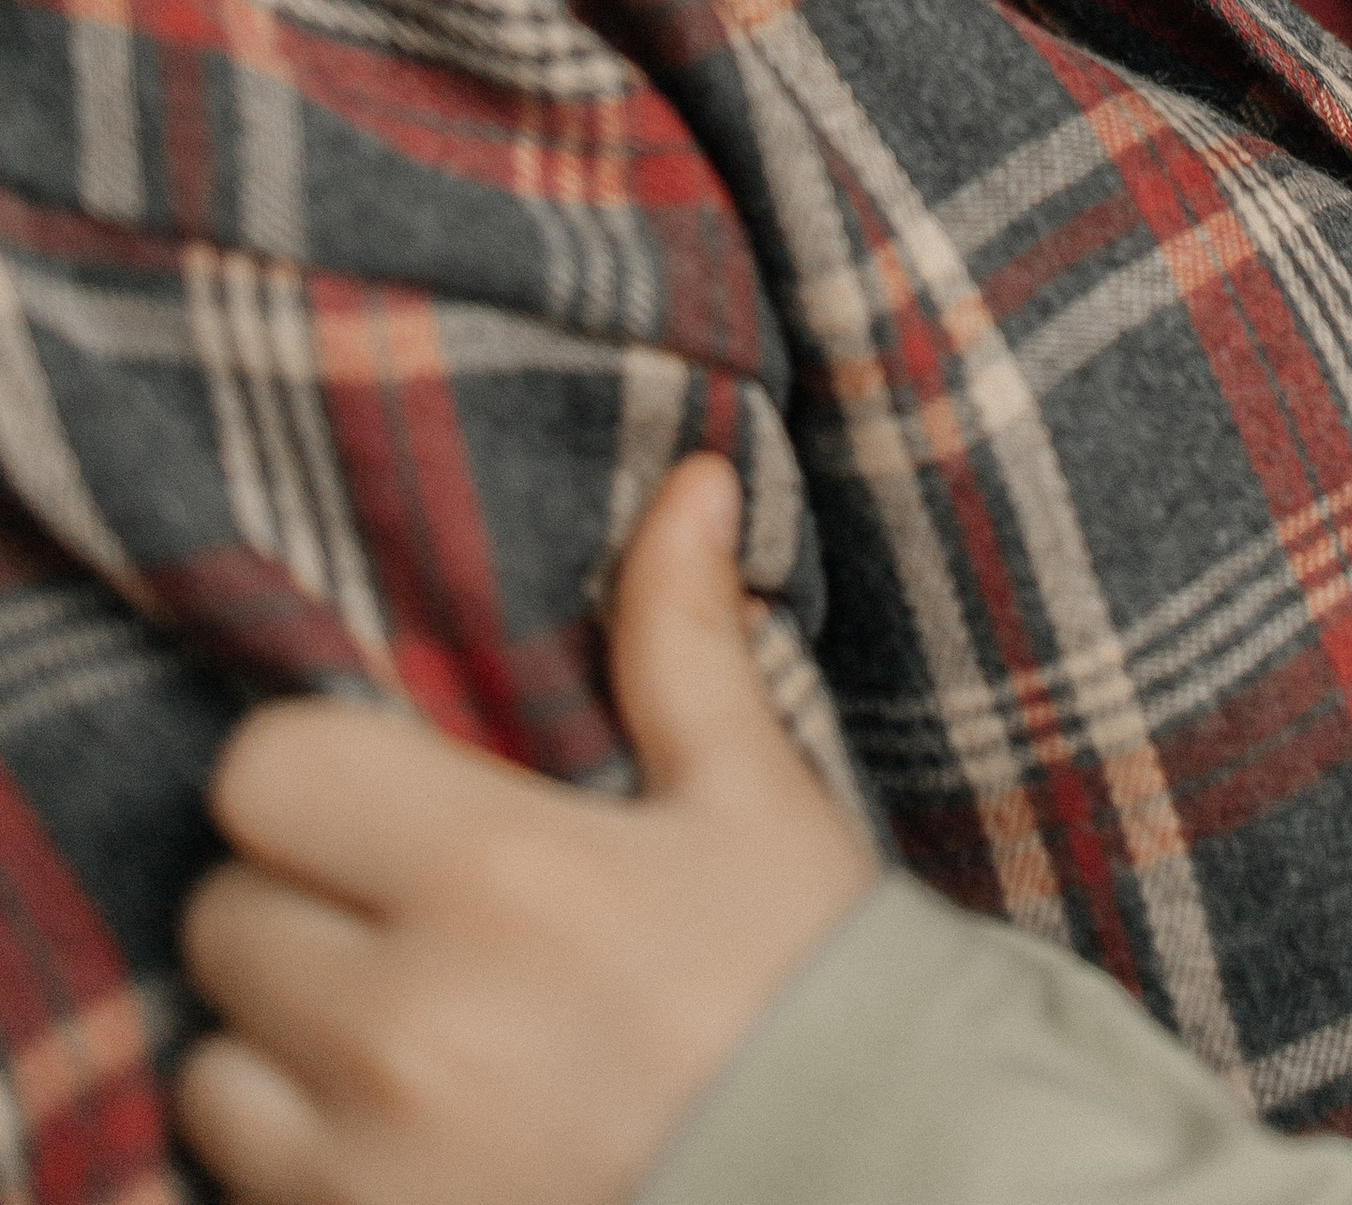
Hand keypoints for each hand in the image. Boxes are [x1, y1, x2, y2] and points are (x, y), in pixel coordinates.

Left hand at [175, 455, 878, 1204]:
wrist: (870, 1185)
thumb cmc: (807, 991)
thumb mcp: (753, 803)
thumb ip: (685, 644)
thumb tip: (692, 483)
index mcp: (500, 874)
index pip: (269, 773)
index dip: (312, 777)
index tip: (378, 804)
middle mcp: (408, 1024)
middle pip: (227, 919)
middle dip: (302, 913)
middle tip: (409, 930)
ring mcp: (370, 1168)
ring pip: (214, 1071)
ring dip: (283, 1056)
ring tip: (407, 1048)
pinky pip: (227, 1191)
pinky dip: (292, 1165)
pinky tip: (395, 1140)